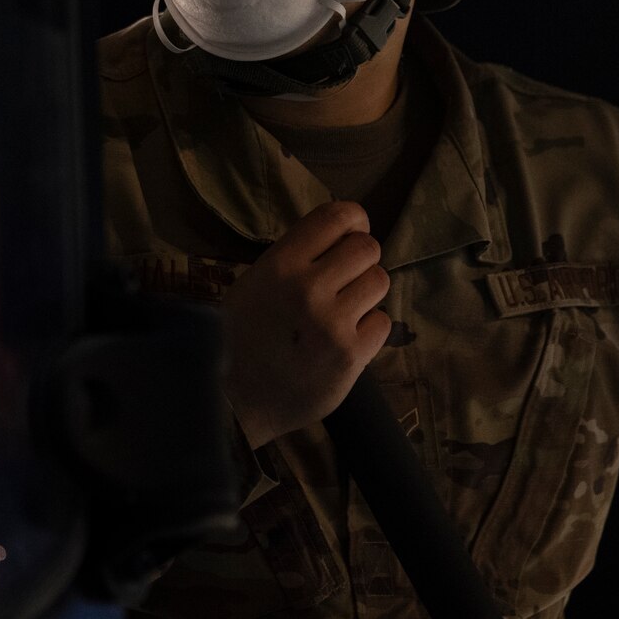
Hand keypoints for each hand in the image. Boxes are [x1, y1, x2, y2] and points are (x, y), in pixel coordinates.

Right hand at [220, 200, 391, 450]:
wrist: (234, 402)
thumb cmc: (237, 340)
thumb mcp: (251, 286)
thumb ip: (291, 262)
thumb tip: (335, 241)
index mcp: (279, 264)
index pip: (336, 217)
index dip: (354, 220)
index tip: (352, 233)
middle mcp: (308, 287)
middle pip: (367, 248)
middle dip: (360, 261)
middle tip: (346, 280)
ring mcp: (332, 322)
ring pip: (380, 282)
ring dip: (367, 294)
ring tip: (344, 311)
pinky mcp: (351, 355)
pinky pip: (383, 322)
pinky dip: (369, 328)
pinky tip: (346, 338)